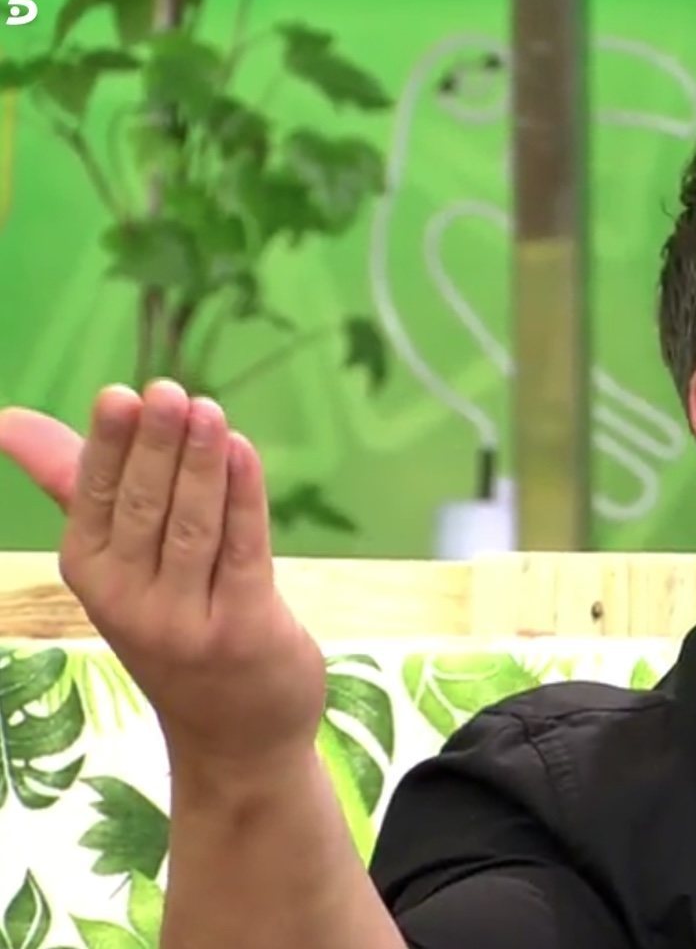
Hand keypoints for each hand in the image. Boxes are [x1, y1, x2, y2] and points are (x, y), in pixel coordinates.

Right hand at [0, 381, 326, 775]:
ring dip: (201, 465)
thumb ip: (76, 483)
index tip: (121, 394)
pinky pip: (242, 551)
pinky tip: (244, 454)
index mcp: (91, 573)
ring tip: (207, 410)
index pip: (97, 499)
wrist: (233, 732)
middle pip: (144, 509)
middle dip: (156, 448)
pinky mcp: (244, 628)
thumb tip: (6, 419)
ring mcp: (185, 618)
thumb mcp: (118, 560)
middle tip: (167, 392)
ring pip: (192, 527)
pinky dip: (243, 499)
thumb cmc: (174, 623)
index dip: (110, 446)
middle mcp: (128, 599)